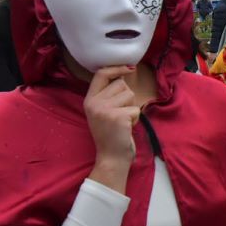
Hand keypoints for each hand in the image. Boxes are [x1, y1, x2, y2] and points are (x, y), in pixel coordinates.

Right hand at [84, 65, 138, 191]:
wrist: (111, 158)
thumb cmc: (111, 134)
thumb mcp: (103, 112)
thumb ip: (108, 95)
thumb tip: (124, 75)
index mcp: (89, 100)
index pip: (101, 74)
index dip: (116, 68)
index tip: (130, 68)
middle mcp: (94, 102)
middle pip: (121, 84)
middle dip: (127, 98)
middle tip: (120, 115)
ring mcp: (105, 109)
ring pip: (130, 95)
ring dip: (132, 108)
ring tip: (123, 121)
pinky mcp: (118, 116)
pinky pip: (136, 109)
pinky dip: (136, 118)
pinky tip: (126, 128)